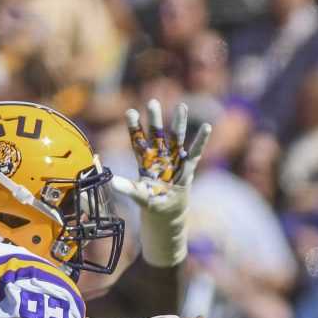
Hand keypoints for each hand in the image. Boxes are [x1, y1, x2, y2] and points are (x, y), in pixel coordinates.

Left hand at [109, 98, 211, 268]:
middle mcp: (160, 159)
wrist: (167, 215)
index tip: (130, 111)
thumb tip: (111, 181)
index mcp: (145, 163)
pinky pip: (196, 153)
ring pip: (177, 140)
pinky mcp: (188, 169)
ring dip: (179, 124)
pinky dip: (201, 141)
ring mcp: (175, 162)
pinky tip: (207, 127)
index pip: (138, 142)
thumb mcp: (139, 197)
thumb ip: (127, 188)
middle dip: (156, 119)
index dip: (134, 127)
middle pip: (157, 136)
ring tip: (182, 106)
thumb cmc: (151, 205)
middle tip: (153, 101)